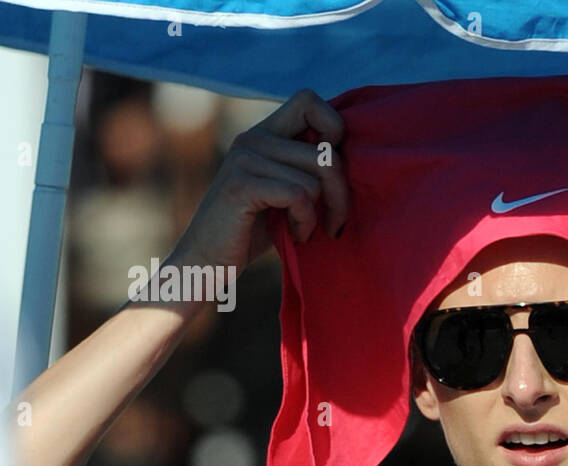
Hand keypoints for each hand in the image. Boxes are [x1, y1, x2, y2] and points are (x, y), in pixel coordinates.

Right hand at [168, 88, 350, 271]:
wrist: (207, 262)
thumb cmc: (255, 230)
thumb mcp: (286, 190)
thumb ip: (308, 167)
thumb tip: (360, 155)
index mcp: (265, 133)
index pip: (308, 99)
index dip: (334, 129)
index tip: (334, 170)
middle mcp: (253, 138)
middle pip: (325, 151)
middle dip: (341, 193)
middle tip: (334, 221)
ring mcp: (245, 159)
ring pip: (316, 177)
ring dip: (320, 213)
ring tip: (304, 229)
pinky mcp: (241, 185)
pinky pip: (299, 195)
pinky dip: (305, 221)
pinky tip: (295, 235)